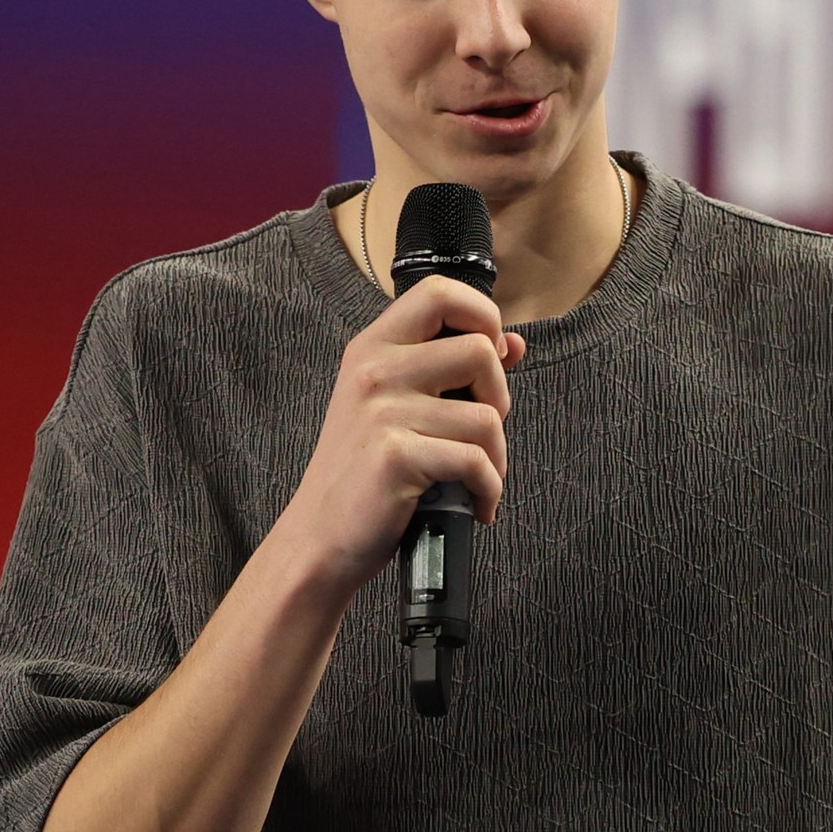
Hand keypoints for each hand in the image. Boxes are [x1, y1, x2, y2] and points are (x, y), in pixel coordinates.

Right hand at [283, 274, 522, 600]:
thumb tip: (514, 343)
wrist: (318, 537)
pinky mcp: (396, 457)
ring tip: (478, 479)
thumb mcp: (396, 407)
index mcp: (373, 348)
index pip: (440, 293)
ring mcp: (383, 412)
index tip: (491, 356)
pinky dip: (489, 490)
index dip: (482, 316)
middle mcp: (375, 371)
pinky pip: (475, 462)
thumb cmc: (362, 475)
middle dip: (500, 397)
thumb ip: (450, 369)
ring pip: (486, 416)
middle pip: (479, 350)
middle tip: (482, 433)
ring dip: (497, 457)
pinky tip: (476, 505)